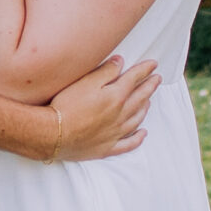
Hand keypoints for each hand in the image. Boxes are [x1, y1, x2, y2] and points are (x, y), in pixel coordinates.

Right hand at [46, 54, 160, 160]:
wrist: (54, 134)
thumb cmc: (67, 105)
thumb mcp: (86, 81)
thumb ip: (106, 71)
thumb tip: (121, 62)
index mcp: (116, 97)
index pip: (135, 79)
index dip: (145, 70)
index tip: (153, 64)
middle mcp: (120, 115)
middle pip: (140, 98)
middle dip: (150, 86)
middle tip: (157, 79)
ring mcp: (115, 133)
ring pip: (137, 119)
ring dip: (145, 108)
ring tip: (148, 101)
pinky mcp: (107, 147)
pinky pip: (128, 144)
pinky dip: (138, 138)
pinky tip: (143, 134)